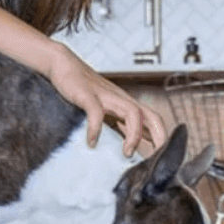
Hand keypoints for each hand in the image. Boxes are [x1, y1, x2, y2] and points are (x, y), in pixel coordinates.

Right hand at [46, 45, 167, 155]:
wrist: (62, 64)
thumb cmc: (82, 89)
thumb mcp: (104, 111)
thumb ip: (116, 126)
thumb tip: (127, 149)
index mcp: (126, 104)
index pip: (153, 120)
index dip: (161, 138)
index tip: (160, 159)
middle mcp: (121, 99)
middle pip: (151, 116)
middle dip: (158, 137)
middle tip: (155, 159)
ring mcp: (106, 96)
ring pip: (132, 112)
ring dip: (133, 135)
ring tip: (126, 154)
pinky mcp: (88, 94)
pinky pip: (96, 112)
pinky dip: (96, 129)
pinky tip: (91, 142)